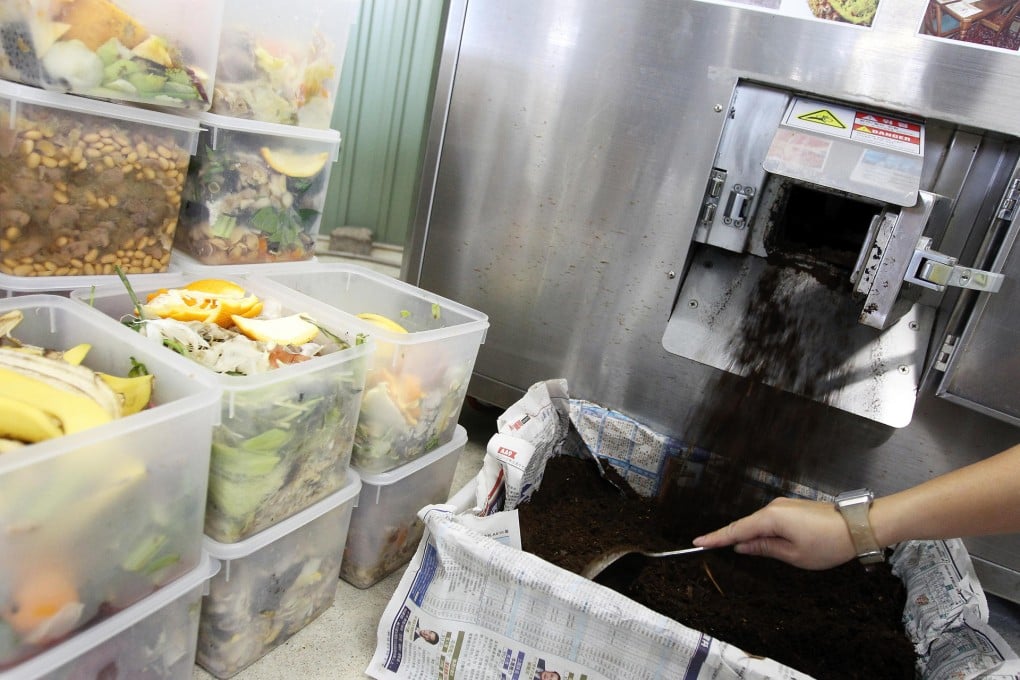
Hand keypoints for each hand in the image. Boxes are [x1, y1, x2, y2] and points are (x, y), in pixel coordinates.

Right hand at [692, 497, 857, 569]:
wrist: (859, 526)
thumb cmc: (829, 543)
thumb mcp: (794, 555)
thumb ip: (764, 549)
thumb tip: (743, 546)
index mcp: (771, 518)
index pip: (737, 530)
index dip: (716, 537)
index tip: (697, 541)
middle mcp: (774, 506)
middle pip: (746, 525)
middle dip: (733, 538)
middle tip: (712, 548)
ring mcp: (784, 505)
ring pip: (759, 523)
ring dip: (751, 537)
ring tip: (748, 552)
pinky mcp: (792, 508)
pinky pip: (770, 520)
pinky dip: (763, 531)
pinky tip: (764, 543)